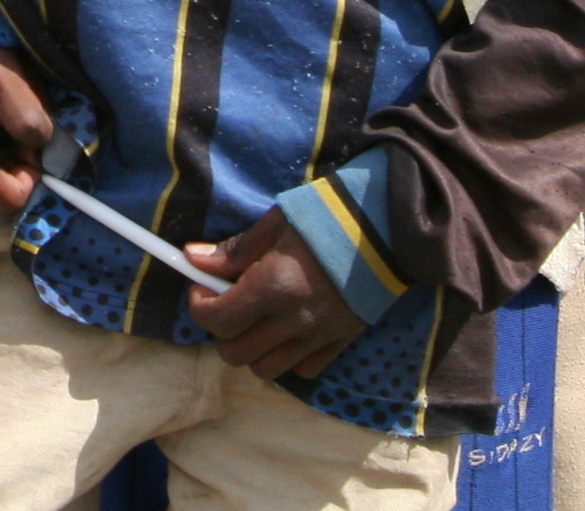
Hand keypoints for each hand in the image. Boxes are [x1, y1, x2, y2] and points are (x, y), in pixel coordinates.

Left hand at [188, 209, 365, 379]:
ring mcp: (320, 336)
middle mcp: (294, 319)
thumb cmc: (330, 215)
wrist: (391, 227)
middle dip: (221, 331)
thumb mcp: (277, 223)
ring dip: (252, 349)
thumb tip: (193, 258)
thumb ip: (236, 249)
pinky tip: (288, 330)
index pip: (218, 319)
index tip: (200, 287)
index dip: (199, 306)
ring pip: (266, 370)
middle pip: (236, 354)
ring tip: (257, 319)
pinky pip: (302, 370)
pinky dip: (287, 357)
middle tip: (227, 303)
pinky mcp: (342, 343)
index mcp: (274, 285)